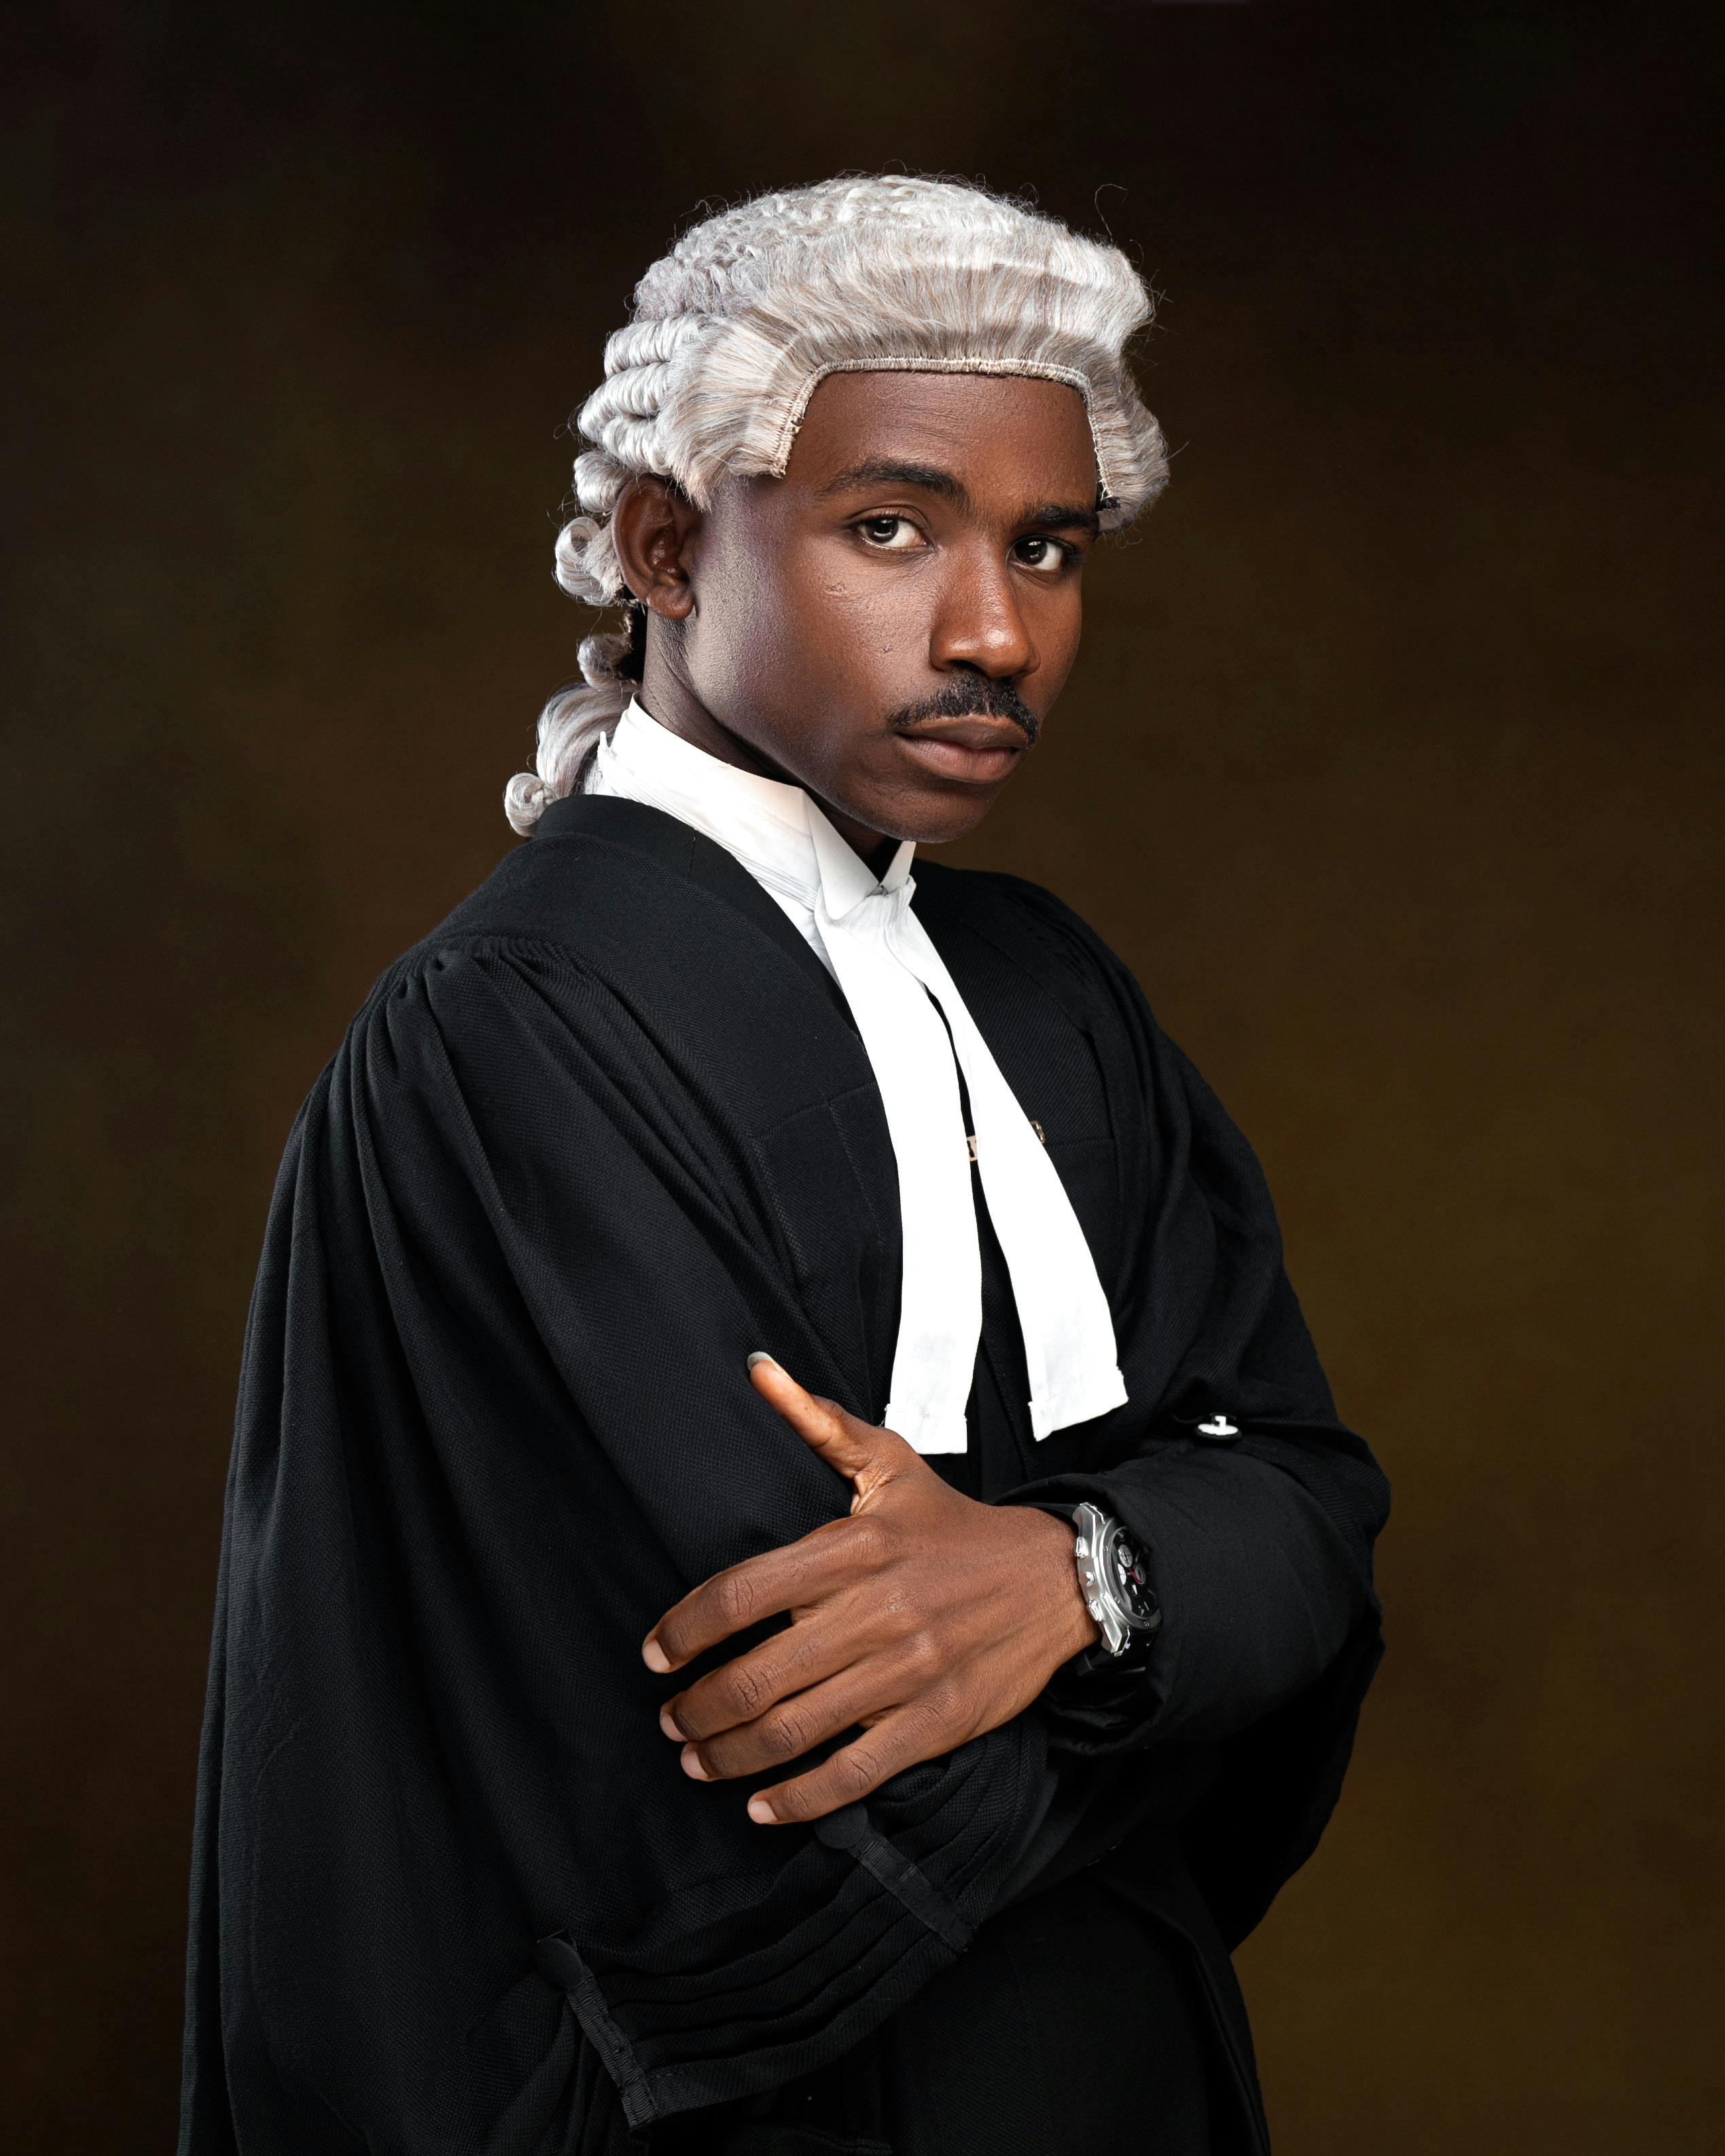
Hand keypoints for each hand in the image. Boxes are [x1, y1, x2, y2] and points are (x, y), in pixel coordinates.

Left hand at [642, 1354, 1098, 1824]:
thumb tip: (757, 1370)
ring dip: (730, 1755)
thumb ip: (818, 1421)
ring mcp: (906, 1672)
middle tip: (671, 1720)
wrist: (1054, 1579)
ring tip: (699, 1760)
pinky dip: (798, 1799)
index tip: (655, 1654)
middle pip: (757, 1675)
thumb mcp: (890, 1463)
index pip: (741, 1593)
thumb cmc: (953, 1524)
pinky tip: (761, 1804)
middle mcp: (876, 1611)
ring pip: (794, 1730)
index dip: (684, 1630)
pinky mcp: (936, 1721)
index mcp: (853, 1546)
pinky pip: (854, 1774)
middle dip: (697, 1708)